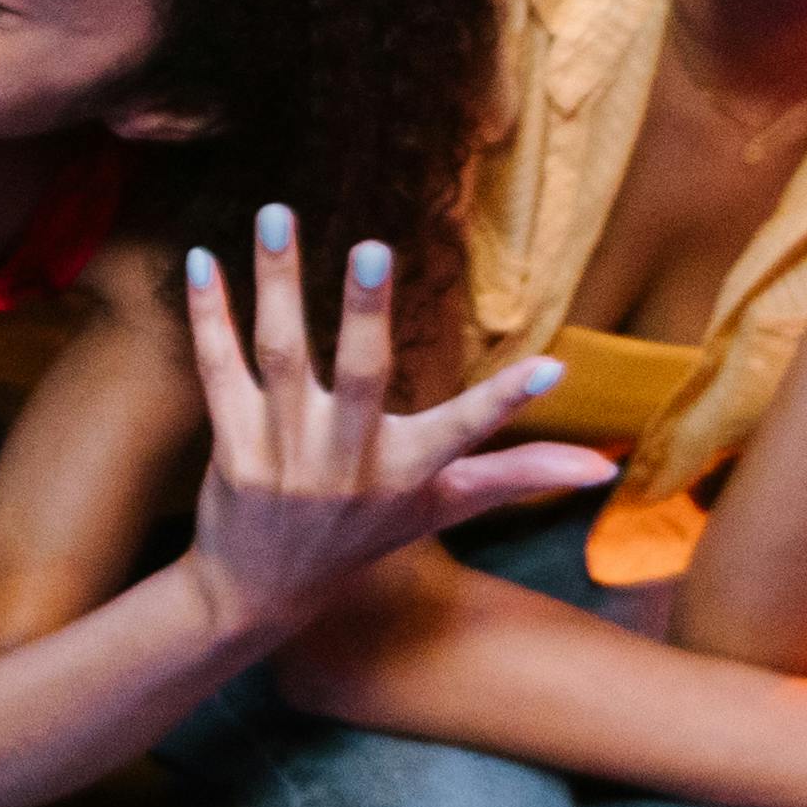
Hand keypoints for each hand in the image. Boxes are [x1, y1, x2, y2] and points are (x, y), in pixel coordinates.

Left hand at [179, 210, 616, 642]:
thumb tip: (603, 466)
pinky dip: (208, 316)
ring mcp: (283, 457)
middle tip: (374, 250)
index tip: (550, 369)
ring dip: (278, 284)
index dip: (505, 405)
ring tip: (276, 214)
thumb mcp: (438, 509)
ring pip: (281, 358)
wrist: (258, 592)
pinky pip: (218, 371)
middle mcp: (346, 467)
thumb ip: (514, 475)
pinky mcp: (230, 448)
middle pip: (360, 380)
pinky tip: (202, 261)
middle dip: (368, 317)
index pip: (464, 435)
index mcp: (405, 474)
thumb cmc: (360, 536)